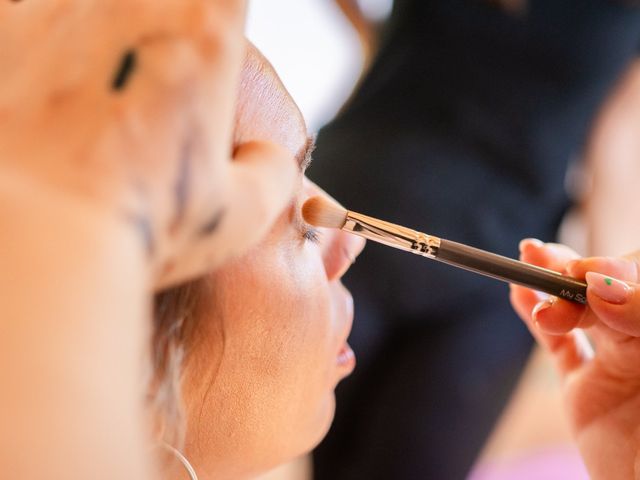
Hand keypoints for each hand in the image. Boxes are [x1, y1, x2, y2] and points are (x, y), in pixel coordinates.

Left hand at [0, 0, 296, 287]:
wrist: (33, 240)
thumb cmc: (144, 227)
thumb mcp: (239, 214)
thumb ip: (271, 174)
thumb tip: (268, 158)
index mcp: (203, 33)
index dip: (213, 20)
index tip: (203, 50)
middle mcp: (130, 4)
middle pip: (150, 4)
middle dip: (152, 39)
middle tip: (144, 96)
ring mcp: (54, 9)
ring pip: (84, 12)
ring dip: (92, 44)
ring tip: (91, 101)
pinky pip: (21, 15)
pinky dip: (34, 47)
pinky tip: (39, 96)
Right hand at [510, 240, 639, 478]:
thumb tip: (604, 287)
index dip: (618, 271)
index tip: (593, 278)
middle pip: (607, 290)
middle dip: (578, 277)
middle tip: (560, 276)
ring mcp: (615, 365)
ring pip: (580, 311)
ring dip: (551, 283)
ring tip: (530, 257)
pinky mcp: (584, 388)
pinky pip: (557, 346)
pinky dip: (534, 318)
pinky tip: (519, 294)